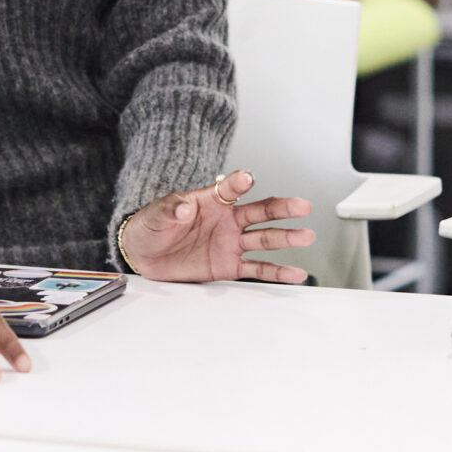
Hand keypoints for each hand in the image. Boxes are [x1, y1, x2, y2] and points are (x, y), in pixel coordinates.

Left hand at [120, 169, 315, 283]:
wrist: (144, 254)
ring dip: (286, 238)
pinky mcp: (228, 266)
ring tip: (307, 236)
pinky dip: (276, 272)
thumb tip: (183, 208)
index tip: (248, 178)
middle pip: (260, 212)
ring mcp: (231, 243)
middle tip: (301, 206)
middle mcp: (227, 220)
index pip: (229, 188)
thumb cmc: (152, 227)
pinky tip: (295, 273)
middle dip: (282, 209)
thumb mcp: (156, 215)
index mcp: (211, 201)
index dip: (239, 183)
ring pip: (265, 240)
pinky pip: (257, 269)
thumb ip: (171, 210)